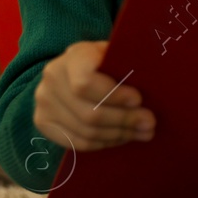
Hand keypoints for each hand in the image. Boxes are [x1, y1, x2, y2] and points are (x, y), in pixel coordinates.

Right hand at [33, 40, 155, 150]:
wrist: (72, 70)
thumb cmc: (106, 61)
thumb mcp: (116, 54)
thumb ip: (128, 66)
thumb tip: (154, 86)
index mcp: (73, 56)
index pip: (86, 83)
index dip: (114, 96)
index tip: (138, 100)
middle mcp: (52, 78)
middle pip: (89, 113)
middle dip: (125, 120)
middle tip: (149, 123)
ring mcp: (44, 102)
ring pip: (85, 131)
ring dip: (119, 135)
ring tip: (142, 132)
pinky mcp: (43, 122)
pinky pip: (77, 142)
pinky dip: (104, 143)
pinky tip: (121, 138)